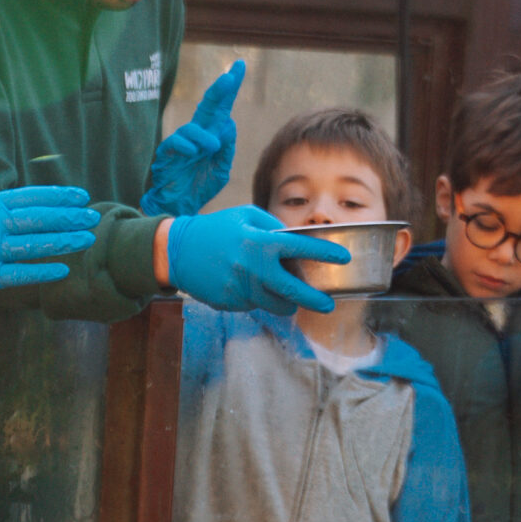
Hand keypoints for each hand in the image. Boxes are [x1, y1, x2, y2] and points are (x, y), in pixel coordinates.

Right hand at [0, 186, 100, 305]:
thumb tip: (29, 210)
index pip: (32, 197)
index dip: (59, 196)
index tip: (81, 196)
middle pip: (39, 218)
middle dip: (69, 217)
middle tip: (92, 217)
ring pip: (35, 244)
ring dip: (64, 241)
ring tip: (87, 239)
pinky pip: (21, 273)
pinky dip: (43, 271)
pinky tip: (63, 269)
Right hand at [141, 60, 244, 216]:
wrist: (180, 207)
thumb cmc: (199, 186)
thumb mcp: (221, 169)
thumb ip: (226, 148)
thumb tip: (228, 123)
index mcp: (211, 136)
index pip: (222, 108)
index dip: (229, 88)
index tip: (239, 67)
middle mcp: (197, 134)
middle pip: (208, 106)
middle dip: (220, 90)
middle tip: (230, 76)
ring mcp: (181, 143)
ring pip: (194, 127)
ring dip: (205, 136)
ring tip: (211, 148)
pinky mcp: (167, 153)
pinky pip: (176, 141)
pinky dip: (188, 145)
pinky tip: (193, 152)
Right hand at [167, 204, 347, 314]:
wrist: (176, 251)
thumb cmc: (214, 229)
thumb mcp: (244, 216)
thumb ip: (272, 227)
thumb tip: (295, 241)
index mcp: (259, 242)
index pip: (301, 249)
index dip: (325, 254)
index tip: (343, 258)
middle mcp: (253, 269)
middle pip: (294, 291)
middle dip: (316, 300)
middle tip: (328, 304)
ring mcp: (241, 289)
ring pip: (276, 305)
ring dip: (288, 304)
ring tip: (292, 299)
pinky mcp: (230, 303)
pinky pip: (254, 305)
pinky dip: (259, 298)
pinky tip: (250, 287)